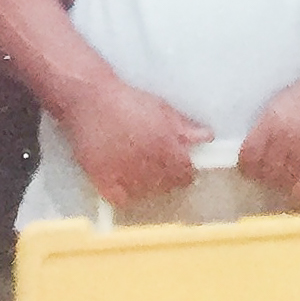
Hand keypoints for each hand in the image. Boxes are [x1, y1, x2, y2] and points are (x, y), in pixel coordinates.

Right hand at [59, 76, 211, 207]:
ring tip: (144, 172)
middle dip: (170, 179)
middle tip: (163, 168)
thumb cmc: (130, 101)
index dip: (187, 171)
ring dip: (150, 186)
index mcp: (166, 145)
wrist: (91, 101)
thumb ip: (185, 127)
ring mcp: (125, 175)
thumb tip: (208, 137)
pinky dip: (126, 195)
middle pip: (168, 185)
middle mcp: (148, 164)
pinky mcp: (103, 181)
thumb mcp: (163, 108)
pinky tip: (125, 183)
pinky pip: (122, 199)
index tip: (185, 169)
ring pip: (147, 194)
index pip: (186, 173)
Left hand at [238, 73, 299, 203]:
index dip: (249, 168)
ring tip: (291, 175)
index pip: (248, 158)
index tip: (254, 169)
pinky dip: (299, 193)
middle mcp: (286, 137)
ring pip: (284, 183)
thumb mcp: (279, 104)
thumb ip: (264, 129)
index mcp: (271, 121)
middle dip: (267, 176)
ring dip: (284, 183)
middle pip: (266, 173)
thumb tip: (253, 154)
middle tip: (276, 173)